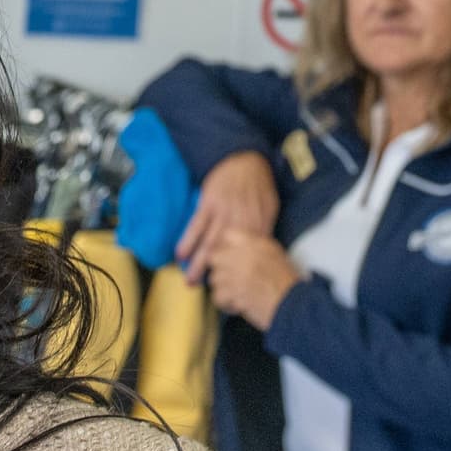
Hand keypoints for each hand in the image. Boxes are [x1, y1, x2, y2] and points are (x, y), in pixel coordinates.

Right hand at [177, 150, 279, 278]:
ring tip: (189, 280)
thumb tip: (261, 249)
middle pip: (227, 253)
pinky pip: (196, 225)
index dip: (239, 272)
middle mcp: (240, 221)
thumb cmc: (257, 183)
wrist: (243, 158)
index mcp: (258, 224)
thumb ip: (265, 227)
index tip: (232, 288)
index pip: (249, 254)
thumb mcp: (270, 205)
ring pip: (210, 243)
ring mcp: (223, 212)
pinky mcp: (208, 203)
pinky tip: (180, 254)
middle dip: (216, 275)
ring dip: (198, 263)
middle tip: (207, 293)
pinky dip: (187, 240)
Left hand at [203, 226, 300, 329]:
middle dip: (220, 268)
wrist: (290, 301)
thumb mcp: (273, 253)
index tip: (229, 257)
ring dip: (223, 288)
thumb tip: (237, 250)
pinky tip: (237, 305)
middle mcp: (240, 254)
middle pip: (214, 257)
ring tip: (238, 293)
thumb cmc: (286, 280)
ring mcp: (233, 273)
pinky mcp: (230, 292)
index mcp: (253, 242)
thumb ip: (254, 247)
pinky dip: (226, 303)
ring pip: (214, 279)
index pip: (227, 235)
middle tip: (230, 278)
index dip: (225, 247)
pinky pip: (217, 296)